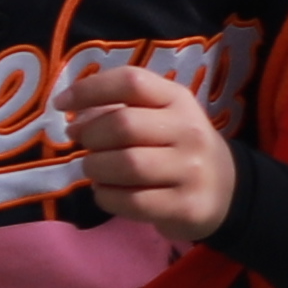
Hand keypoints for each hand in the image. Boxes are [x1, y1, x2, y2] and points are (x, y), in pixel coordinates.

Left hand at [62, 56, 237, 243]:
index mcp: (178, 99)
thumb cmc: (178, 147)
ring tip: (96, 170)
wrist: (227, 191)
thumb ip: (119, 111)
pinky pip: (130, 201)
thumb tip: (75, 122)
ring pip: (125, 165)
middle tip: (85, 145)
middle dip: (91, 137)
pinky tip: (108, 193)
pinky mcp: (184, 206)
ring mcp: (190, 170)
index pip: (131, 82)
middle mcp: (188, 131)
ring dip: (96, 169)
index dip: (90, 89)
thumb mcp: (160, 117)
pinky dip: (106, 197)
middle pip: (124, 125)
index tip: (61, 104)